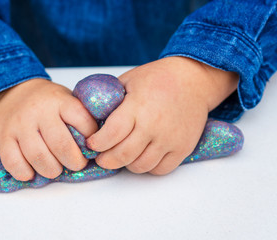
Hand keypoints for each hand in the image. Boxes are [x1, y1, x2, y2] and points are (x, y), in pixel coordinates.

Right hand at [0, 79, 97, 180]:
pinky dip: (25, 173)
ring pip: (39, 157)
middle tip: (76, 164)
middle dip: (74, 162)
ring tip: (56, 169)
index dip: (92, 140)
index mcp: (60, 101)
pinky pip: (14, 162)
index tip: (91, 147)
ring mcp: (19, 125)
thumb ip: (80, 116)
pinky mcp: (3, 138)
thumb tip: (100, 141)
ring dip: (52, 170)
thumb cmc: (46, 102)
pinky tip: (32, 171)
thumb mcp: (66, 99)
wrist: (11, 92)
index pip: (83, 123)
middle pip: (62, 145)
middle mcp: (39, 111)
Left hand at [87, 57, 237, 174]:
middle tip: (102, 157)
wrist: (194, 80)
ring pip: (140, 166)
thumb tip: (90, 116)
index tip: (91, 144)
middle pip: (123, 155)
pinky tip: (142, 156)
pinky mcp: (183, 148)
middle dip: (106, 160)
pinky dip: (148, 167)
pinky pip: (160, 170)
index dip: (96, 144)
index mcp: (137, 106)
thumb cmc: (158, 79)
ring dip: (127, 164)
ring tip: (122, 155)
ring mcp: (170, 138)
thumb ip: (110, 99)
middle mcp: (154, 125)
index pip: (111, 134)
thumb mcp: (129, 80)